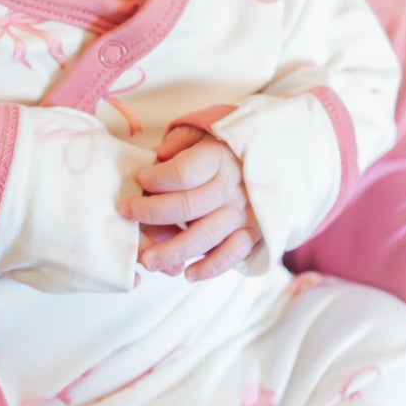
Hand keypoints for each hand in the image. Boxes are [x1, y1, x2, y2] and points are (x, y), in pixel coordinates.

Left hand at [119, 125, 261, 282]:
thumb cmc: (227, 147)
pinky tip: (188, 273)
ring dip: (173, 251)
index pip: (182, 173)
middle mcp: (233, 186)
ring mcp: (245, 212)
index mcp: (220, 158)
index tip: (139, 179)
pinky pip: (232, 255)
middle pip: (187, 206)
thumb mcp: (203, 132)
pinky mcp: (255, 233)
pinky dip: (211, 267)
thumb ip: (178, 144)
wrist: (278, 157)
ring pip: (205, 236)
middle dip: (151, 213)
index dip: (155, 178)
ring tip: (148, 260)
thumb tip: (153, 160)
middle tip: (127, 214)